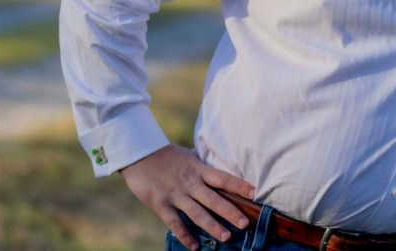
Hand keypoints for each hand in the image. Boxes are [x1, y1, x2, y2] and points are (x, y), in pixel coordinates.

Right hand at [120, 144, 256, 250]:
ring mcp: (176, 195)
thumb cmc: (167, 156)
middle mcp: (190, 183)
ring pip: (197, 214)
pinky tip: (194, 247)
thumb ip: (203, 168)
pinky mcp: (161, 205)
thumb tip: (222, 170)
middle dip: (230, 212)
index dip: (239, 185)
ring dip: (212, 226)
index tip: (255, 193)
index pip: (224, 178)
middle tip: (245, 224)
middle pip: (214, 199)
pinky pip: (175, 223)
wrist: (139, 154)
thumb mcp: (189, 157)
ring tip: (226, 237)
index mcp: (199, 170)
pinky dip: (185, 235)